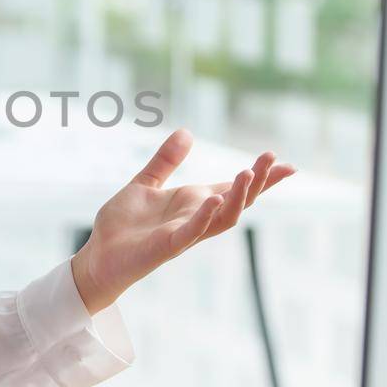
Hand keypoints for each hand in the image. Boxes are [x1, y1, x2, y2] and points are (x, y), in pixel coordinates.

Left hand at [70, 129, 294, 314]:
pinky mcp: (168, 246)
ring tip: (248, 173)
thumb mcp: (145, 183)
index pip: (233, 188)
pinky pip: (192, 232)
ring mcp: (185, 233)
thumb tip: (187, 131)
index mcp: (193, 202)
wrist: (99, 255)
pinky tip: (215, 200)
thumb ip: (165, 160)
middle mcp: (196, 218)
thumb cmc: (124, 224)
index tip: (288, 164)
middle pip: (238, 202)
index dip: (261, 177)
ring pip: (223, 219)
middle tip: (274, 161)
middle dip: (258, 183)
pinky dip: (205, 217)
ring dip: (238, 198)